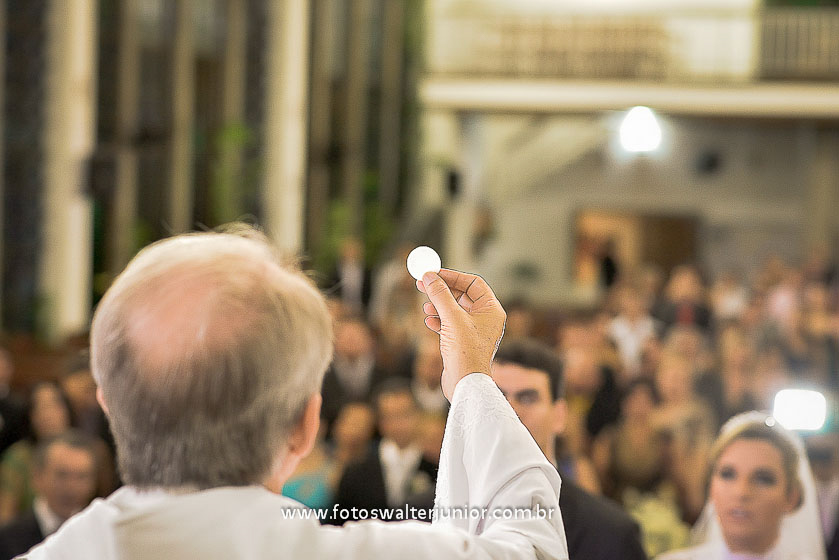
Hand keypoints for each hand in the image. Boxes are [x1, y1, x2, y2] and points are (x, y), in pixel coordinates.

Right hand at [417, 269, 505, 399]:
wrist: (466, 384)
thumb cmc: (466, 352)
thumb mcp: (452, 318)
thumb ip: (440, 295)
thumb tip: (429, 276)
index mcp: (491, 310)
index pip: (473, 283)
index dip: (453, 276)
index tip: (434, 273)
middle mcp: (486, 319)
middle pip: (462, 295)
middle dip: (442, 291)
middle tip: (423, 284)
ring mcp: (475, 331)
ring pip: (455, 310)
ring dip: (439, 306)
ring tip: (425, 307)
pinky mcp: (464, 343)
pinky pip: (451, 325)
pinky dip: (439, 321)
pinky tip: (429, 322)